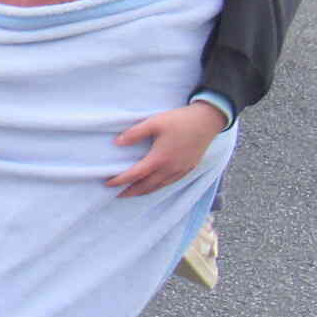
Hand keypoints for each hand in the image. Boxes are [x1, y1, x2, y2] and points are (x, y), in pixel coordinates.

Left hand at [107, 101, 225, 196]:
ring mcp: (181, 169)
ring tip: (134, 193)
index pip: (135, 174)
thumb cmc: (180, 120)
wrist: (208, 120)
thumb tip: (117, 143)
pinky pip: (171, 182)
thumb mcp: (154, 122)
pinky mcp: (189, 167)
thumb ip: (134, 133)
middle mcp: (170, 168)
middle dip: (131, 192)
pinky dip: (160, 186)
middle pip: (147, 186)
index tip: (108, 183)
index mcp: (159, 158)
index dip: (120, 180)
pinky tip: (156, 185)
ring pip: (160, 186)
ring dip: (145, 191)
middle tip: (118, 195)